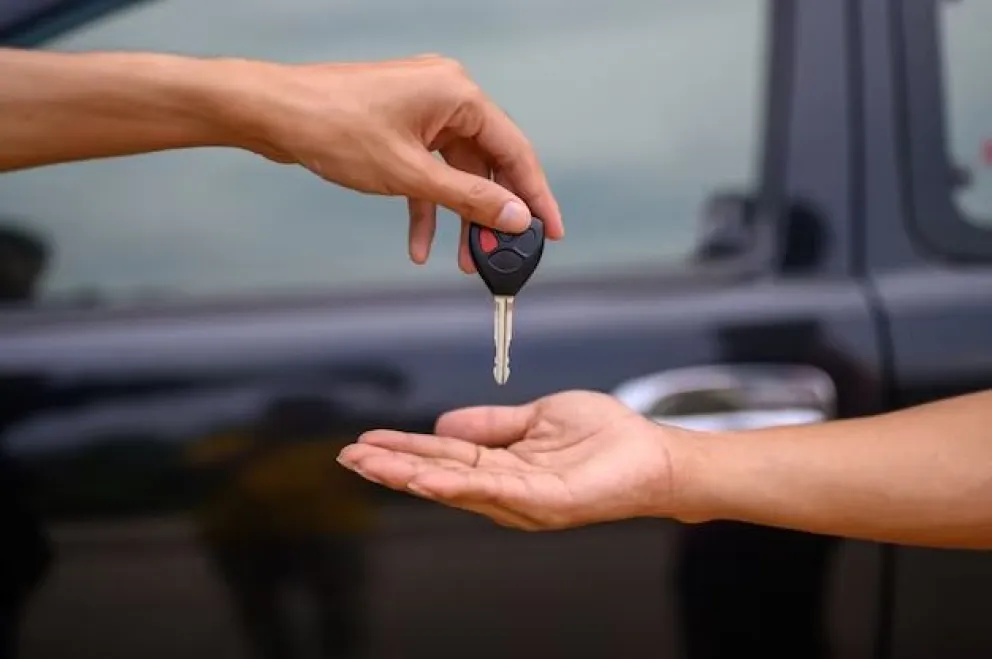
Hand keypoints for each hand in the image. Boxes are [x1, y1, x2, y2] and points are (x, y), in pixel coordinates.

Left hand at [233, 54, 563, 271]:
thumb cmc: (333, 127)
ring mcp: (421, 111)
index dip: (535, 196)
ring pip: (456, 173)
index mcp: (458, 94)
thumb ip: (468, 198)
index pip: (515, 150)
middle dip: (490, 215)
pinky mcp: (400, 127)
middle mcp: (446, 96)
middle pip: (487, 164)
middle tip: (500, 255)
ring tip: (462, 261)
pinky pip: (427, 172)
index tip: (549, 231)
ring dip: (458, 218)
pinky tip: (420, 245)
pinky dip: (426, 207)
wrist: (273, 113)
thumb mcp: (410, 174)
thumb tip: (513, 217)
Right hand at [337, 391, 692, 529]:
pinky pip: (495, 492)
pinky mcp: (547, 500)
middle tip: (349, 456)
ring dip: (411, 475)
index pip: (442, 455)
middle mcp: (506, 488)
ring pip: (457, 486)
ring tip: (372, 465)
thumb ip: (490, 424)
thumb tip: (442, 424)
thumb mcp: (535, 418)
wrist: (652, 454)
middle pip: (439, 474)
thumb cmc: (604, 438)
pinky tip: (425, 478)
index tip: (366, 442)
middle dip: (392, 466)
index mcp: (502, 466)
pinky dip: (455, 485)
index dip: (403, 450)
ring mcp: (524, 498)